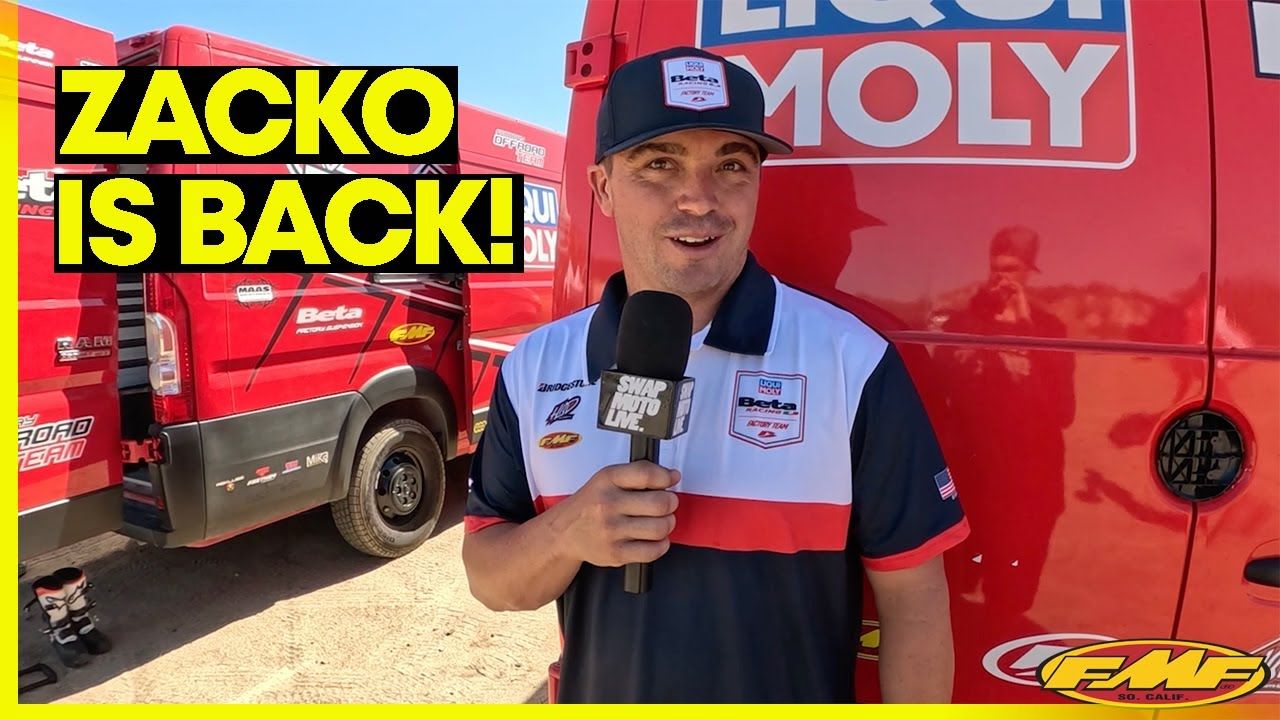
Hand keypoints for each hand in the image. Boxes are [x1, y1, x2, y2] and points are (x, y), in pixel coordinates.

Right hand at [556, 461, 679, 567]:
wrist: (564, 532)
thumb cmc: (591, 505)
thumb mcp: (607, 479)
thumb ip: (639, 474)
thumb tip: (672, 476)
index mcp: (607, 480)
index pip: (646, 474)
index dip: (666, 477)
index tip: (670, 480)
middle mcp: (607, 504)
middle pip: (660, 503)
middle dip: (670, 502)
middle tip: (666, 503)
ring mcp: (611, 531)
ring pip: (660, 528)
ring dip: (668, 524)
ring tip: (660, 521)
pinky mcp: (615, 553)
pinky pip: (653, 551)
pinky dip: (661, 544)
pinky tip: (654, 538)